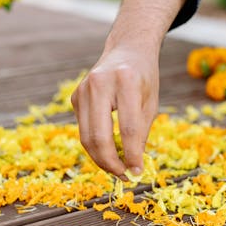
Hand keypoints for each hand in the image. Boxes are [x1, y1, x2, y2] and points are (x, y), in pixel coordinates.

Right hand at [71, 46, 159, 176]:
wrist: (127, 49)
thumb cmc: (144, 78)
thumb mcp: (150, 103)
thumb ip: (141, 133)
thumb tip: (133, 167)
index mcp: (125, 81)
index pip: (128, 128)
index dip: (132, 155)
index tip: (137, 172)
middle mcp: (99, 83)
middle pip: (99, 136)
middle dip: (110, 162)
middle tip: (124, 176)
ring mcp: (83, 89)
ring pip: (86, 137)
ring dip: (100, 159)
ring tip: (117, 169)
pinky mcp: (75, 96)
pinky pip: (83, 129)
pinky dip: (95, 146)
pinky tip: (108, 152)